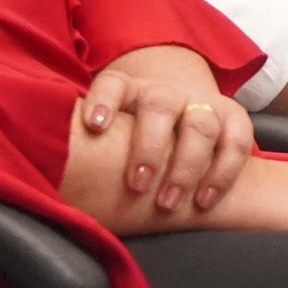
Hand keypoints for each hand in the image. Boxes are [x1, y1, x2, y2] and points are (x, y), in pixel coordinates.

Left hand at [74, 44, 253, 215]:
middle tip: (137, 185)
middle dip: (149, 147)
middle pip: (160, 106)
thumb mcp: (110, 134)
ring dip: (186, 166)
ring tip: (169, 203)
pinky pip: (237, 141)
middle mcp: (166, 93)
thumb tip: (51, 187)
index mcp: (130, 90)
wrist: (185, 107)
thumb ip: (87, 149)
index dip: (104, 101)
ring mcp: (201, 104)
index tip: (93, 125)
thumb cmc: (134, 135)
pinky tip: (204, 200)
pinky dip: (224, 172)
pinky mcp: (233, 119)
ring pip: (200, 125)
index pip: (114, 84)